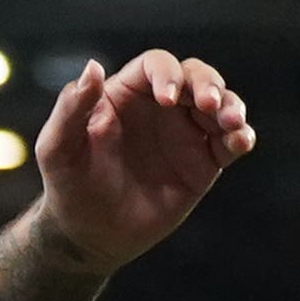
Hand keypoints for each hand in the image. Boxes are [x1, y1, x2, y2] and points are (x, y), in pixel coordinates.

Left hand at [30, 49, 252, 272]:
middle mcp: (161, 106)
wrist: (90, 234)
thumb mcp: (57, 148)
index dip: (167, 74)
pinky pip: (229, 143)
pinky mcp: (203, 163)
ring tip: (232, 124)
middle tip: (210, 104)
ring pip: (220, 104)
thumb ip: (71, 107)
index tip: (168, 99)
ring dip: (231, 106)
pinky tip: (241, 141)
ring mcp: (185, 133)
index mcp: (127, 93)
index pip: (157, 65)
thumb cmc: (68, 186)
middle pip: (196, 76)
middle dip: (209, 84)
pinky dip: (241, 137)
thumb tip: (92, 66)